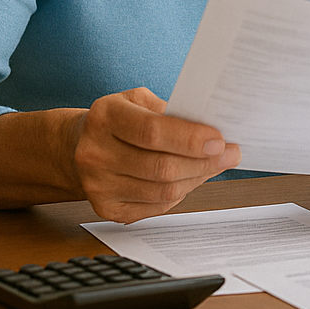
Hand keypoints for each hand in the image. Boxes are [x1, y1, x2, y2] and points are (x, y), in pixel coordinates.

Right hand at [72, 87, 240, 222]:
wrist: (78, 146)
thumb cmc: (121, 118)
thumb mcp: (139, 100)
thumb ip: (171, 111)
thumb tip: (213, 127)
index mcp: (105, 117)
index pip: (152, 132)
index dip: (190, 139)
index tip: (220, 140)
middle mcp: (95, 153)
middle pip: (160, 167)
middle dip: (204, 162)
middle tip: (231, 154)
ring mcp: (97, 186)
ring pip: (161, 191)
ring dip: (197, 178)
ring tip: (216, 164)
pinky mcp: (105, 209)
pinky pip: (155, 207)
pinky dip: (181, 193)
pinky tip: (191, 178)